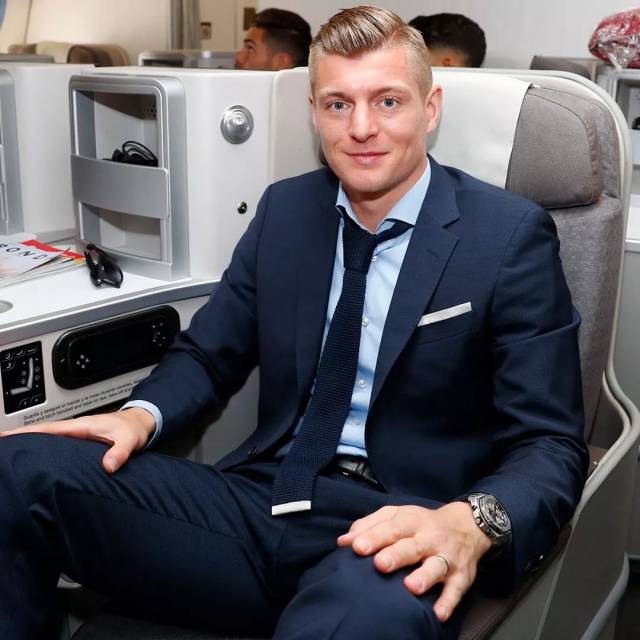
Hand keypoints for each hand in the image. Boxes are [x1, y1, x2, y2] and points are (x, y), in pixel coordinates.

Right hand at [0, 408, 155, 473]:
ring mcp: (76, 435)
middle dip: (19, 438)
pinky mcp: (79, 442)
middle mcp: (76, 429)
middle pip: (41, 433)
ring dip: (28, 443)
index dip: (26, 433)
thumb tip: (108, 466)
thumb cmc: (133, 429)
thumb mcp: (130, 440)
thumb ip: (120, 452)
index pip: (49, 428)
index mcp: (82, 426)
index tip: (5, 436)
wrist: (140, 424)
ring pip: (47, 438)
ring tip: (8, 453)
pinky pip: (56, 444)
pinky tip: (33, 457)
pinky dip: (42, 447)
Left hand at [337, 502, 491, 622]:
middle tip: (379, 564)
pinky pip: (456, 590)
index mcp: (411, 521)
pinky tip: (438, 614)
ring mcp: (447, 557)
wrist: (467, 526)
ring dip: (424, 577)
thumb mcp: (396, 515)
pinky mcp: (462, 577)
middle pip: (412, 546)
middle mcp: (430, 538)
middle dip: (397, 555)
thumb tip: (343, 541)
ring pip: (436, 567)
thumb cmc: (421, 523)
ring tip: (410, 587)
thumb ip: (369, 526)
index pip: (392, 527)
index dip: (375, 537)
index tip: (357, 547)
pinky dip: (448, 602)